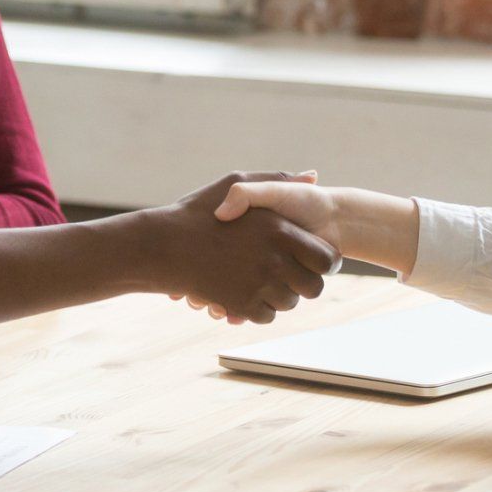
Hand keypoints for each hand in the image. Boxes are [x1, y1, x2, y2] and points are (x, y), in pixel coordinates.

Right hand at [145, 170, 338, 324]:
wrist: (164, 246)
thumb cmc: (199, 212)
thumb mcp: (237, 184)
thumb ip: (278, 179)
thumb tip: (312, 175)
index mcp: (280, 230)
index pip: (327, 259)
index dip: (324, 262)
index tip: (313, 261)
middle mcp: (274, 260)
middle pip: (313, 288)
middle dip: (304, 284)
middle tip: (292, 276)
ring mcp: (258, 286)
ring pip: (289, 304)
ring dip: (280, 296)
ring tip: (263, 280)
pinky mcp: (242, 306)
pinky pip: (266, 316)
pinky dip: (258, 308)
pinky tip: (245, 291)